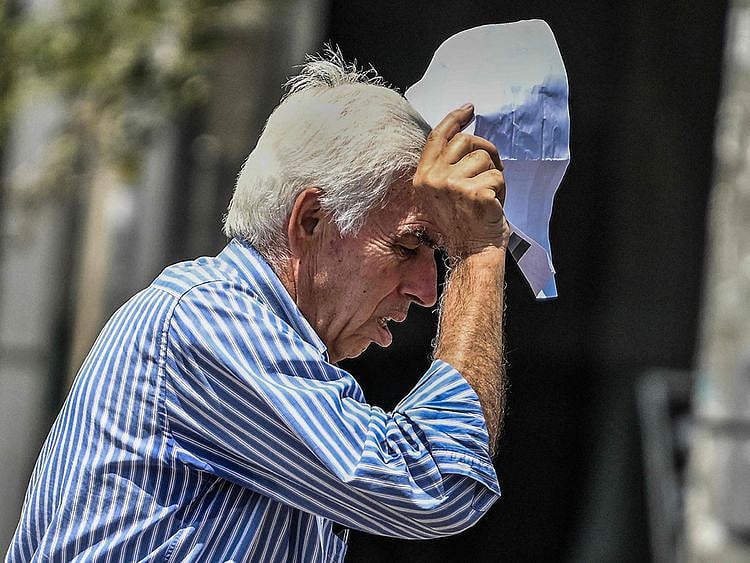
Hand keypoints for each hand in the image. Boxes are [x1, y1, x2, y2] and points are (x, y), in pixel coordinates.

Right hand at [413, 104, 508, 257]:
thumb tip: (466, 138)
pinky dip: (502, 190)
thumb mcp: (442, 192)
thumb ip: (446, 166)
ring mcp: (453, 185)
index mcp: (423, 177)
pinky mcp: (475, 192)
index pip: (438, 137)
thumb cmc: (461, 224)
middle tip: (491, 169)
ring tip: (488, 195)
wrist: (471, 252)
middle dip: (485, 150)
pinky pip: (498, 176)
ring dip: (494, 175)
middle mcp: (434, 179)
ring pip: (485, 158)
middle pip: (466, 141)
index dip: (454, 118)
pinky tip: (493, 205)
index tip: (469, 109)